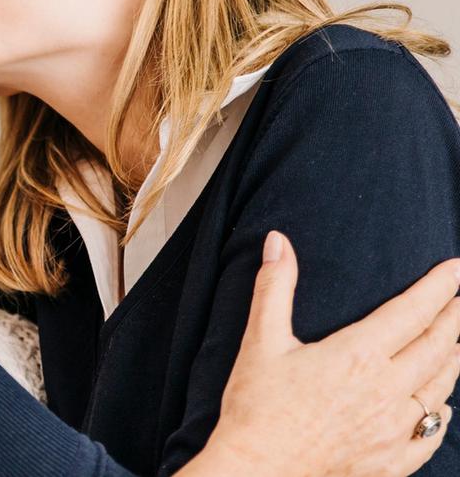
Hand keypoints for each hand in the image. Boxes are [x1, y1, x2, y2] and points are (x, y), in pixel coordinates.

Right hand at [191, 232, 459, 476]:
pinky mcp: (392, 461)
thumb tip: (278, 241)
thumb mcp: (260, 341)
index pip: (413, 312)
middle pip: (439, 346)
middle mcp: (387, 391)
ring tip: (459, 339)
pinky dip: (443, 413)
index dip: (439, 287)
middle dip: (457, 316)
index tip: (455, 268)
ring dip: (455, 357)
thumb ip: (274, 287)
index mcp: (358, 356)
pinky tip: (444, 405)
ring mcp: (394, 429)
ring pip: (442, 386)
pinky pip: (432, 433)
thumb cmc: (256, 407)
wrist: (258, 471)